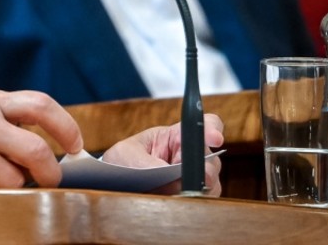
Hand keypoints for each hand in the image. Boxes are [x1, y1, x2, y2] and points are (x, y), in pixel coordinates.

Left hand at [102, 112, 224, 196]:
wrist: (112, 184)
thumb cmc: (120, 161)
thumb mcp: (126, 155)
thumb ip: (147, 163)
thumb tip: (171, 177)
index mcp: (174, 137)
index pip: (201, 125)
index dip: (211, 129)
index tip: (215, 138)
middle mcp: (188, 156)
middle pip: (211, 159)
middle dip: (206, 168)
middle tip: (193, 176)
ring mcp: (191, 178)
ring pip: (211, 182)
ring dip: (200, 188)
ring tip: (179, 192)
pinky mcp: (190, 197)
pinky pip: (203, 200)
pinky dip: (195, 202)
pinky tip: (180, 202)